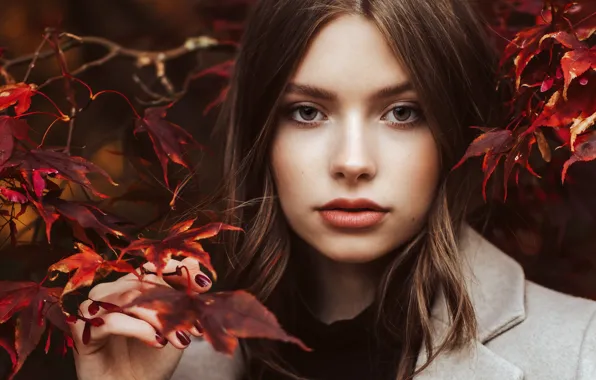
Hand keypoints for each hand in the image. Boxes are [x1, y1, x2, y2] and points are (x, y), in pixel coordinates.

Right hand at [70, 257, 211, 379]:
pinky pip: (111, 320)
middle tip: (196, 325)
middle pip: (143, 284)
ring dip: (159, 318)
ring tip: (179, 339)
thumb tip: (194, 263)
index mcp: (129, 286)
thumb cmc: (151, 360)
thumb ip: (181, 296)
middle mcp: (109, 292)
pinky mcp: (82, 331)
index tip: (205, 285)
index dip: (178, 272)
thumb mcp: (174, 326)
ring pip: (128, 299)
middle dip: (174, 305)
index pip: (152, 267)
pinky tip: (157, 342)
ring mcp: (92, 309)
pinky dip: (138, 329)